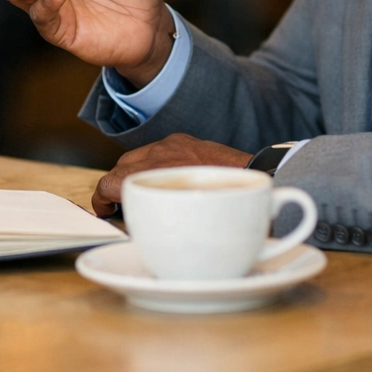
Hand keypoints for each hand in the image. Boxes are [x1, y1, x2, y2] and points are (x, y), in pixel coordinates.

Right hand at [90, 133, 252, 215]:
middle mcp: (163, 156)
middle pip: (120, 167)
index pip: (111, 183)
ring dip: (133, 173)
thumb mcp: (191, 231)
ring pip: (136, 156)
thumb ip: (160, 225)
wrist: (270, 178)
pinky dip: (152, 164)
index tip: (104, 211)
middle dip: (115, 186)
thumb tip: (142, 231)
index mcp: (159, 177)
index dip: (102, 199)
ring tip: (140, 192)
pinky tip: (164, 179)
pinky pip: (157, 149)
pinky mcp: (185, 140)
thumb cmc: (238, 213)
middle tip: (117, 205)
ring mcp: (174, 144)